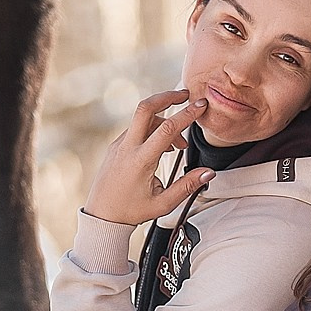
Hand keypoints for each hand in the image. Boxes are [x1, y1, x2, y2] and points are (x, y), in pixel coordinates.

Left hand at [81, 89, 212, 225]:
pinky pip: (136, 129)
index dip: (187, 114)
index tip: (201, 105)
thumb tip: (208, 172)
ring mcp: (119, 145)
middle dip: (167, 96)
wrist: (101, 216)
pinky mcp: (116, 146)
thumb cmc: (131, 211)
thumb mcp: (163, 203)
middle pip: (145, 108)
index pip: (167, 129)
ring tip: (179, 145)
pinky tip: (163, 147)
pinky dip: (153, 130)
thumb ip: (187, 186)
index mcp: (141, 161)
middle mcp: (127, 148)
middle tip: (185, 94)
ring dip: (164, 121)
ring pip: (143, 119)